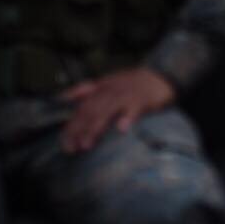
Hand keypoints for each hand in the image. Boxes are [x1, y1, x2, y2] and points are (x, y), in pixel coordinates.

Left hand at [60, 67, 176, 152]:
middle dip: (78, 130)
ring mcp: (126, 95)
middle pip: (90, 110)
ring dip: (95, 128)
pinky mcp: (142, 99)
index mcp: (101, 88)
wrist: (161, 75)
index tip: (64, 142)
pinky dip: (127, 117)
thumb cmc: (133, 83)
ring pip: (106, 111)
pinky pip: (134, 109)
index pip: (82, 107)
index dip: (71, 124)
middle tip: (70, 148)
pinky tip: (122, 129)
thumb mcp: (107, 82)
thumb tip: (63, 96)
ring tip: (86, 144)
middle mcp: (110, 91)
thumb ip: (86, 90)